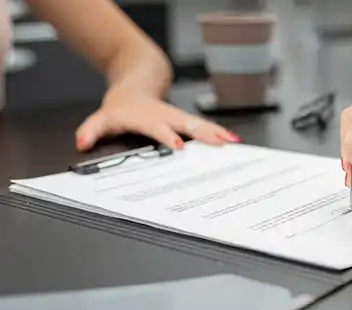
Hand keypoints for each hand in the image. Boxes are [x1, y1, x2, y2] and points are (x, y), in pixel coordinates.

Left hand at [75, 89, 239, 151]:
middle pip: (186, 124)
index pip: (158, 127)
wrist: (135, 86)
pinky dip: (219, 133)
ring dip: (216, 133)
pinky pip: (204, 127)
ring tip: (231, 142)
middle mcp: (166, 116)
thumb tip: (82, 142)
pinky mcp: (187, 120)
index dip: (167, 135)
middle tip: (218, 143)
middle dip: (203, 134)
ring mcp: (179, 117)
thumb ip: (92, 130)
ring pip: (199, 124)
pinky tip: (233, 140)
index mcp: (147, 118)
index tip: (177, 145)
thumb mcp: (103, 118)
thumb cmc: (122, 108)